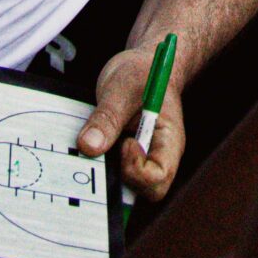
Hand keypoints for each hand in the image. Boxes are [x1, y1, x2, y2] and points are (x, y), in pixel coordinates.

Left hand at [75, 48, 185, 203]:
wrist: (140, 66)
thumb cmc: (140, 72)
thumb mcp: (121, 86)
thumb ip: (107, 117)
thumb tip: (88, 147)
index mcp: (169, 139)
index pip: (160, 176)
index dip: (137, 169)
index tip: (124, 143)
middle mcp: (159, 156)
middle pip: (144, 190)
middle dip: (120, 176)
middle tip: (104, 146)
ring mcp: (142, 160)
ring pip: (126, 186)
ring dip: (106, 171)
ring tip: (94, 143)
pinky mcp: (125, 159)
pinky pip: (114, 175)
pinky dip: (99, 165)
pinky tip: (90, 145)